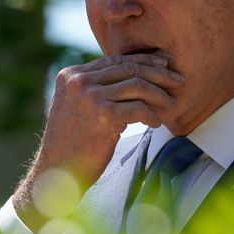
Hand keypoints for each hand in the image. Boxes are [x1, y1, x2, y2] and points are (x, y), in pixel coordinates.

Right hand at [13, 53, 182, 225]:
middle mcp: (79, 81)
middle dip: (158, 72)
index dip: (142, 60)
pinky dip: (151, 115)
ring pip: (137, 85)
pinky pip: (139, 108)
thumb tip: (129, 76)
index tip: (163, 64)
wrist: (56, 173)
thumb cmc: (70, 144)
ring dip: (159, 94)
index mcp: (70, 75)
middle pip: (128, 68)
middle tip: (177, 80)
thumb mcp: (75, 106)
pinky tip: (156, 123)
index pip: (114, 61)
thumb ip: (93, 88)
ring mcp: (90, 96)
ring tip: (170, 103)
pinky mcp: (103, 115)